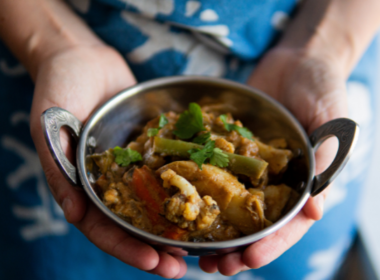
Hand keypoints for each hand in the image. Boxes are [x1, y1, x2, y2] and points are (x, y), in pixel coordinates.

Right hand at [30, 45, 186, 278]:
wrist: (82, 57)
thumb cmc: (59, 86)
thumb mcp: (49, 126)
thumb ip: (60, 168)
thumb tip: (75, 215)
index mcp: (84, 186)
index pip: (103, 228)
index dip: (126, 249)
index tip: (154, 262)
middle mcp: (111, 182)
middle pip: (134, 224)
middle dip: (156, 248)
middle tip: (181, 267)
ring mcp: (133, 166)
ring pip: (155, 203)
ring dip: (175, 226)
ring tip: (199, 246)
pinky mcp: (152, 147)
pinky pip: (169, 170)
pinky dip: (184, 187)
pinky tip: (205, 199)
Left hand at [199, 46, 347, 274]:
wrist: (296, 60)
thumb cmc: (322, 86)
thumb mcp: (330, 119)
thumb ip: (324, 158)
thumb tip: (315, 209)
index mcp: (304, 182)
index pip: (290, 223)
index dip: (271, 244)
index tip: (249, 260)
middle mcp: (276, 180)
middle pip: (257, 224)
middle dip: (238, 248)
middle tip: (215, 267)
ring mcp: (251, 166)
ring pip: (233, 206)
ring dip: (216, 231)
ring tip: (196, 252)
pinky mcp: (231, 149)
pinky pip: (215, 172)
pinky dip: (202, 191)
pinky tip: (185, 207)